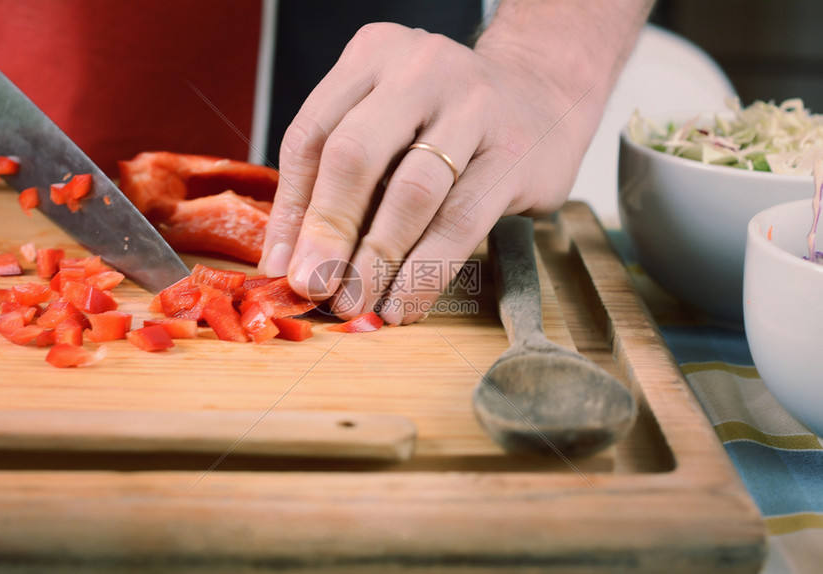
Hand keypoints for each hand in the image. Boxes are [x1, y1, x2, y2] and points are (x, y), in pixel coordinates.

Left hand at [260, 2, 650, 323]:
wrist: (545, 95)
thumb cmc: (449, 120)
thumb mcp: (388, 124)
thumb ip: (339, 176)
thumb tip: (291, 259)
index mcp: (373, 56)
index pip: (312, 135)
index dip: (292, 209)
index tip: (281, 267)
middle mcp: (420, 69)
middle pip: (354, 155)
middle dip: (328, 232)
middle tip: (313, 287)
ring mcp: (473, 106)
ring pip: (410, 192)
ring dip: (376, 259)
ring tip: (356, 303)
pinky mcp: (513, 152)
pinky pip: (460, 221)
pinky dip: (426, 271)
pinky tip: (404, 302)